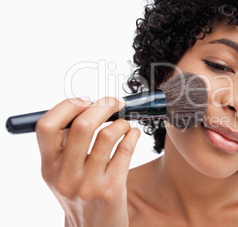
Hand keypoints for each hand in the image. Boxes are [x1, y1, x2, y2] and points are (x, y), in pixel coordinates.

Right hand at [35, 97, 139, 226]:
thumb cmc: (80, 194)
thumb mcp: (62, 174)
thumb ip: (67, 146)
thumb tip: (88, 108)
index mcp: (48, 166)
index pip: (47, 126)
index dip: (68, 106)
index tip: (86, 100)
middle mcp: (65, 175)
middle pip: (82, 126)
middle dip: (103, 106)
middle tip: (115, 102)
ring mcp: (88, 184)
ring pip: (108, 136)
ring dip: (122, 122)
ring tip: (125, 123)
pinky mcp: (111, 189)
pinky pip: (125, 150)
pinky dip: (133, 135)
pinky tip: (133, 134)